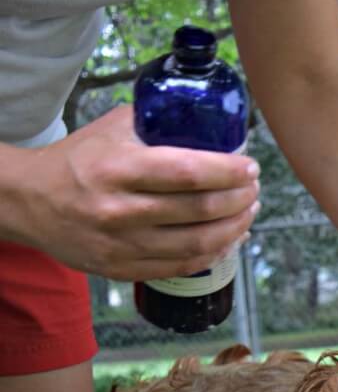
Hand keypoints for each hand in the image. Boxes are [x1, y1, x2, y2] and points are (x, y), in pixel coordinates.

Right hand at [8, 105, 259, 279]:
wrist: (28, 202)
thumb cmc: (76, 161)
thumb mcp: (111, 130)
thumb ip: (156, 124)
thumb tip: (208, 122)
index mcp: (119, 168)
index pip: (188, 172)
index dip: (229, 172)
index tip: (250, 167)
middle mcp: (121, 209)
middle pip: (200, 209)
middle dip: (240, 199)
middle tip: (255, 189)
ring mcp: (122, 244)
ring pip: (198, 242)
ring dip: (235, 227)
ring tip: (249, 211)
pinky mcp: (122, 268)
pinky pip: (182, 266)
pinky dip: (215, 253)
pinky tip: (230, 239)